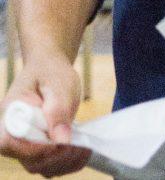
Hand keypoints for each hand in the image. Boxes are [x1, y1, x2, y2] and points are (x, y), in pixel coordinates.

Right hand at [0, 51, 90, 175]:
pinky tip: (83, 152)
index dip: (32, 150)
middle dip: (55, 158)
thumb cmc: (51, 71)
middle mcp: (14, 134)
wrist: (49, 68)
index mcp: (10, 114)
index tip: (56, 145)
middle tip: (80, 146)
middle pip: (27, 160)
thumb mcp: (58, 83)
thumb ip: (58, 109)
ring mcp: (27, 143)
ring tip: (85, 148)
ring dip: (64, 163)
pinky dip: (68, 163)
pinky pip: (50, 164)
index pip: (8, 143)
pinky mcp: (40, 147)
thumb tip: (61, 140)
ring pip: (40, 166)